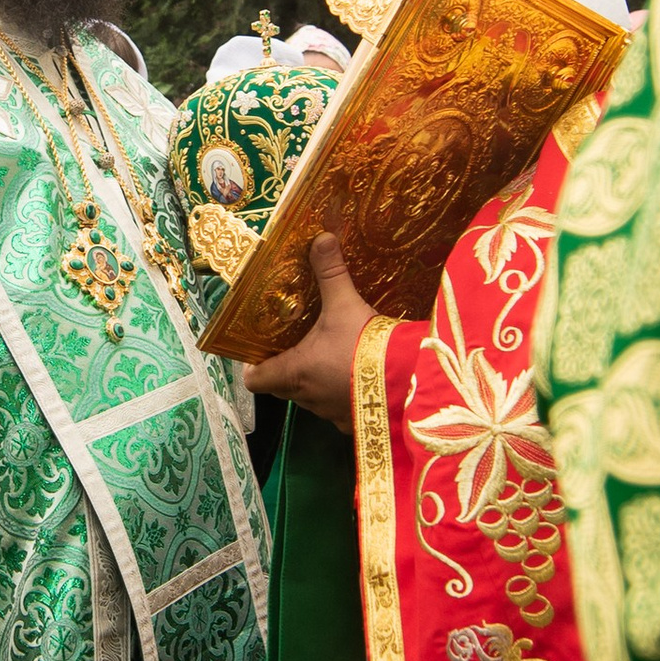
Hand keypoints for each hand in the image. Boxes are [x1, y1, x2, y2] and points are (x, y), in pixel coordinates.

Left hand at [243, 232, 372, 431]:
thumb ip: (330, 273)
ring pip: (309, 398)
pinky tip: (355, 375)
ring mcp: (330, 413)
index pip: (254, 379)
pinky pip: (337, 409)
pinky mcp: (353, 422)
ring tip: (327, 355)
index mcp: (294, 372)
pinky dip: (340, 393)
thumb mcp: (345, 304)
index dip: (251, 365)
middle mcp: (307, 398)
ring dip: (313, 380)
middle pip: (281, 387)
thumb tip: (321, 238)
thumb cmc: (365, 345)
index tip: (257, 349)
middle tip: (293, 344)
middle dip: (284, 368)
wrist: (408, 381)